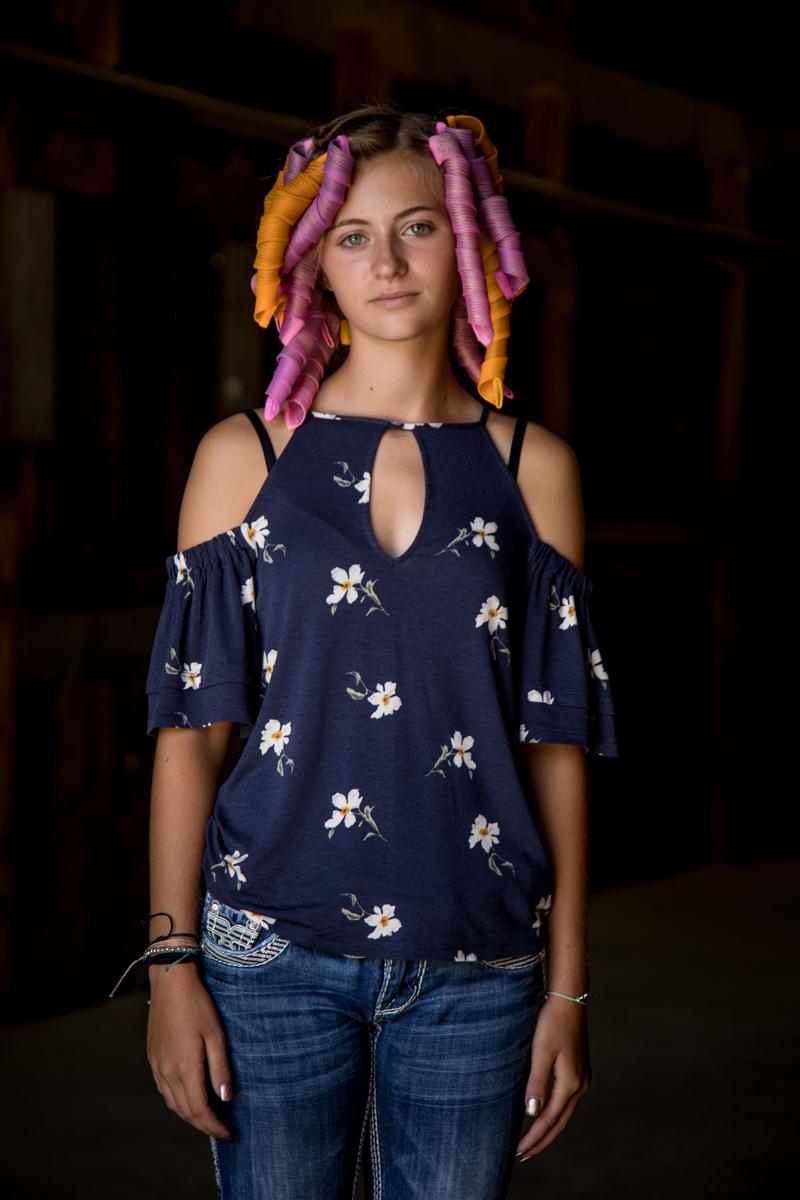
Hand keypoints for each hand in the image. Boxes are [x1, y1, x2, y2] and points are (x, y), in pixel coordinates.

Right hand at [147, 963, 234, 1141]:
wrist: (170, 982)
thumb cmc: (197, 1005)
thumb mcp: (216, 1035)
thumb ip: (220, 1068)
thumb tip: (226, 1099)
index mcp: (184, 1068)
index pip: (199, 1110)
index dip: (213, 1126)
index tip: (228, 1134)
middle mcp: (167, 1072)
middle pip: (184, 1111)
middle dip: (203, 1125)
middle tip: (221, 1130)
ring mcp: (157, 1065)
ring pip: (172, 1103)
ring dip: (190, 1115)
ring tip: (208, 1118)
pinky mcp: (153, 1057)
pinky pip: (164, 1090)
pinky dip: (178, 1101)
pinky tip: (188, 1097)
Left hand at [515, 996, 590, 1159]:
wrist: (569, 1000)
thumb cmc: (552, 1022)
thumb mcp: (540, 1051)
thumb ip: (536, 1083)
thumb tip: (531, 1114)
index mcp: (570, 1083)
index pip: (549, 1120)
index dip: (534, 1138)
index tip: (518, 1151)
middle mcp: (580, 1086)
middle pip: (560, 1123)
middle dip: (541, 1141)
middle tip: (522, 1155)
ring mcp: (582, 1080)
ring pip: (565, 1115)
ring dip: (548, 1130)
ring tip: (531, 1142)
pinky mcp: (579, 1072)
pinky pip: (567, 1103)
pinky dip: (555, 1116)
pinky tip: (544, 1116)